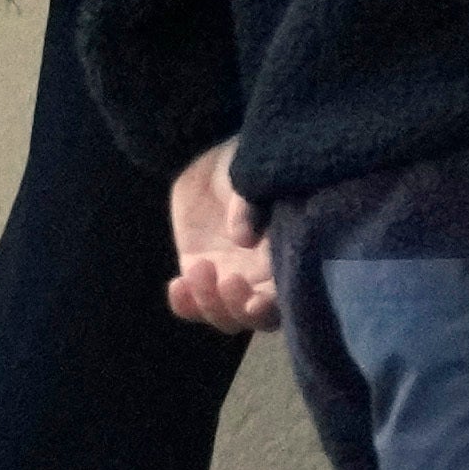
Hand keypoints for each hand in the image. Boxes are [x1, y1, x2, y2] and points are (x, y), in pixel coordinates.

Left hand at [163, 141, 276, 336]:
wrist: (210, 151)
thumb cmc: (247, 159)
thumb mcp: (254, 173)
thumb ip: (250, 204)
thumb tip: (243, 239)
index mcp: (288, 251)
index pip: (291, 295)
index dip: (277, 307)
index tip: (257, 300)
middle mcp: (264, 274)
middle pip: (258, 318)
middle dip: (241, 309)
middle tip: (228, 281)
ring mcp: (230, 277)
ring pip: (225, 317)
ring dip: (210, 304)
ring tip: (198, 268)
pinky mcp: (198, 274)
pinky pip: (191, 305)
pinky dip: (184, 304)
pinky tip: (177, 285)